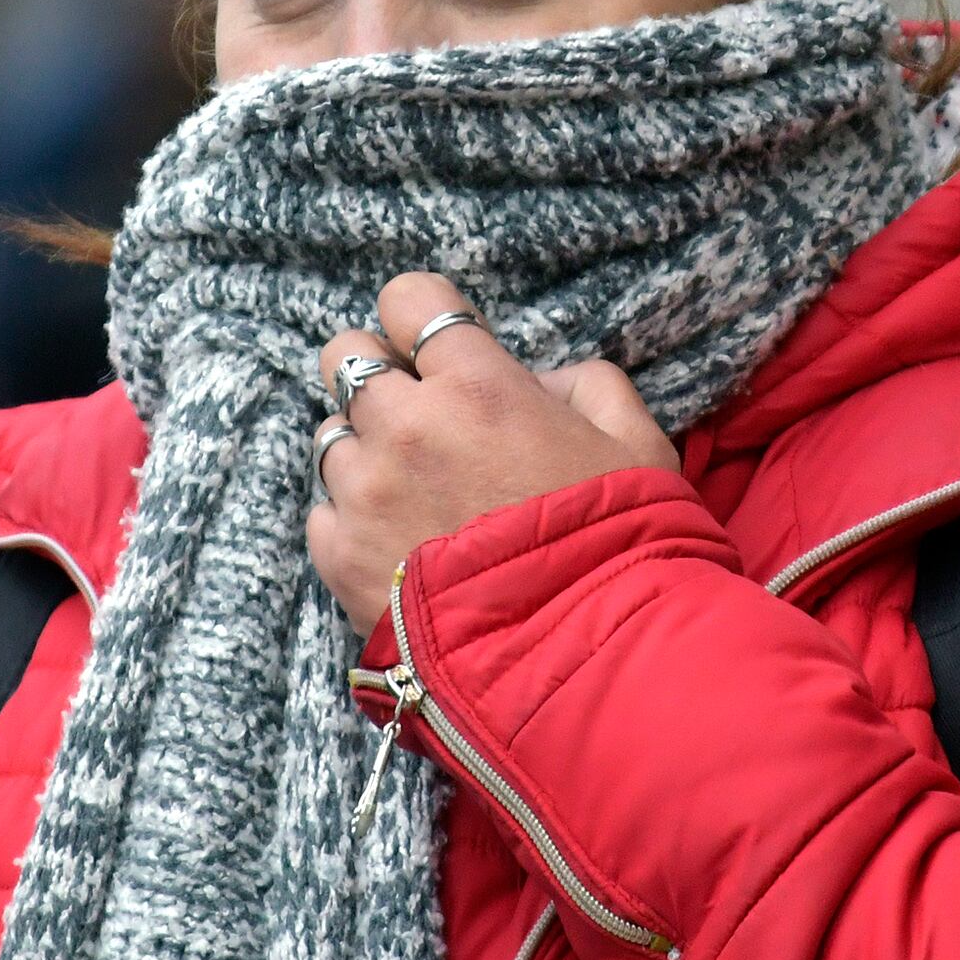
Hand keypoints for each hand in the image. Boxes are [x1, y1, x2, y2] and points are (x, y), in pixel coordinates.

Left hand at [305, 272, 677, 627]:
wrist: (585, 660)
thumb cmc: (620, 547)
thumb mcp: (638, 445)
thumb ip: (588, 385)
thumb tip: (539, 383)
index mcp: (478, 388)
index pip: (409, 299)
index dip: (423, 316)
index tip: (438, 344)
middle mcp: (407, 428)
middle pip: (345, 356)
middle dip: (378, 373)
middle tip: (418, 411)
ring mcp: (366, 494)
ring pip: (330, 435)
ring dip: (366, 451)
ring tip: (416, 492)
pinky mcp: (342, 558)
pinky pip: (321, 512)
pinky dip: (352, 520)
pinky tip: (400, 543)